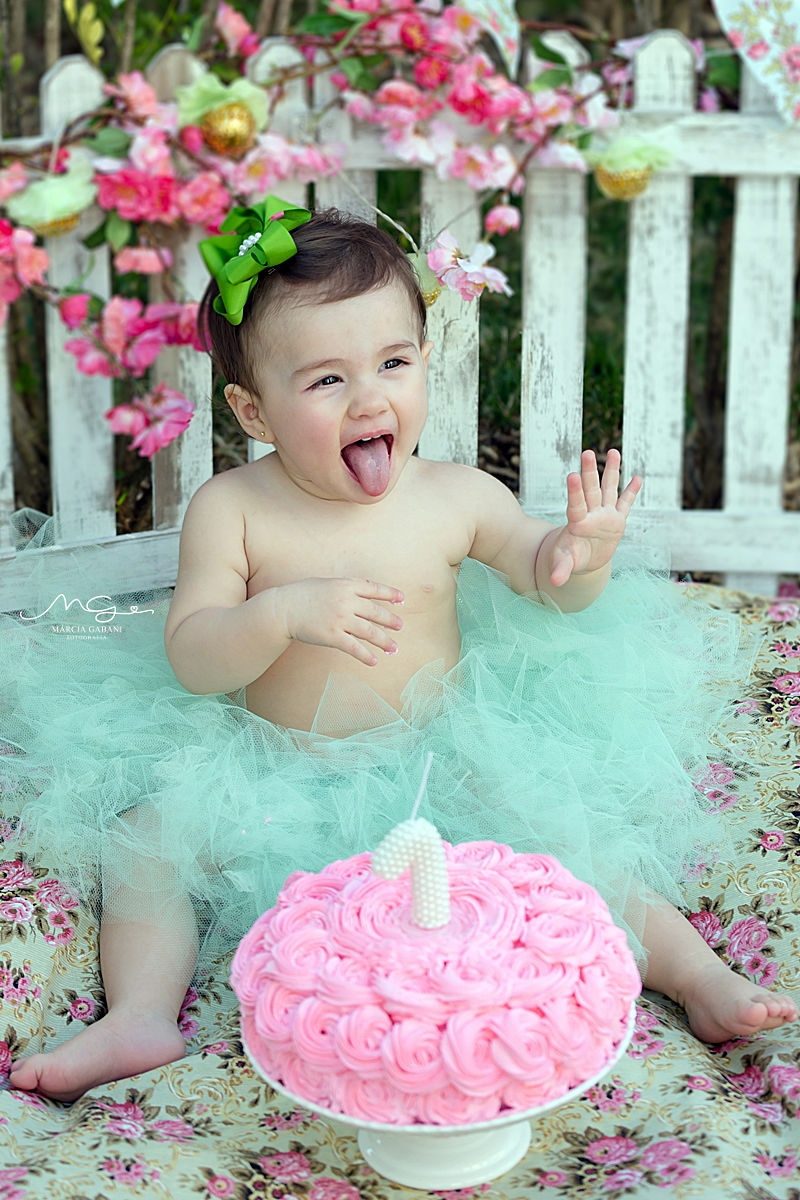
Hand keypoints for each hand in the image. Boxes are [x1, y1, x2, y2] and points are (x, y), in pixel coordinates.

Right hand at [279, 577, 403, 665]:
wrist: (283, 609)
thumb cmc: (303, 595)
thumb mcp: (327, 584)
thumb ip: (346, 588)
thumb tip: (364, 594)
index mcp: (346, 585)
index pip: (375, 588)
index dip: (390, 593)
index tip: (402, 599)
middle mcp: (346, 601)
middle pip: (376, 612)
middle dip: (390, 620)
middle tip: (400, 626)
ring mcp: (340, 619)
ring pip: (369, 632)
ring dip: (384, 641)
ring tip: (394, 648)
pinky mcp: (332, 636)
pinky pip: (354, 647)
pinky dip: (366, 655)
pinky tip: (374, 661)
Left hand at [548, 449, 641, 586]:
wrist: (582, 559)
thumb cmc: (569, 558)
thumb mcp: (564, 563)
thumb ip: (560, 569)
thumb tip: (554, 581)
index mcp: (577, 522)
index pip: (576, 504)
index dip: (574, 491)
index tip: (573, 475)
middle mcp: (591, 514)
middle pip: (591, 490)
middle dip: (590, 472)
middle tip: (587, 452)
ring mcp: (604, 515)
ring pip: (608, 490)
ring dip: (611, 471)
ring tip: (613, 451)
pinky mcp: (617, 521)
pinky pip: (625, 504)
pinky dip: (631, 492)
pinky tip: (637, 478)